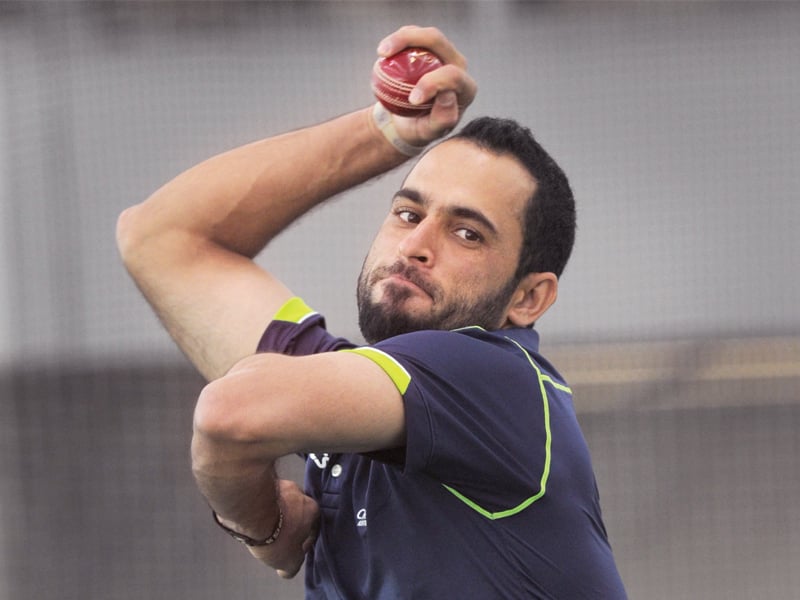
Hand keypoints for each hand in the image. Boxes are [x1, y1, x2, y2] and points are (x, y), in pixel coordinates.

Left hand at [246, 479, 319, 578]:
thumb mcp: (288, 561)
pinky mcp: (260, 481)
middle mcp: (299, 492)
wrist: (250, 510)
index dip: (302, 542)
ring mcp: (280, 484)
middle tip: (275, 538)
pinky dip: (258, 508)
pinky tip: (251, 520)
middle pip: (295, 513)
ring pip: (278, 504)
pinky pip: (262, 498)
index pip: (312, 527)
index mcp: (312, 509)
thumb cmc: (276, 536)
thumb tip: (287, 570)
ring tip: (260, 529)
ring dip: (272, 515)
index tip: (291, 550)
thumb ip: (292, 565)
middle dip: (287, 525)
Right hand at [376, 26, 477, 144]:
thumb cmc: (420, 129)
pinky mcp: (428, 49)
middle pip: (438, 42)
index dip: (432, 83)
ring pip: (425, 35)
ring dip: (402, 37)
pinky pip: (413, 35)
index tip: (411, 100)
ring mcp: (444, 54)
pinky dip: (396, 40)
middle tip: (385, 55)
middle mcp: (458, 66)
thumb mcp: (430, 132)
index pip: (452, 76)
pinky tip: (382, 53)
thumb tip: (447, 96)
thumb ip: (442, 119)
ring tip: (381, 53)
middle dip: (412, 42)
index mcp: (466, 88)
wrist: (408, 122)